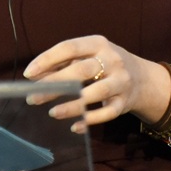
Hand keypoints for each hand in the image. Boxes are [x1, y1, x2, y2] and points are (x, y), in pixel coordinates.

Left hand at [22, 36, 170, 134]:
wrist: (142, 78)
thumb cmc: (104, 65)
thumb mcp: (88, 56)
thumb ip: (63, 63)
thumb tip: (34, 76)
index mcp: (98, 44)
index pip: (69, 48)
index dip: (47, 59)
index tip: (28, 74)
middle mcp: (112, 60)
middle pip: (81, 71)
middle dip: (55, 84)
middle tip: (33, 97)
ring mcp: (121, 81)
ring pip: (96, 93)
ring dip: (72, 104)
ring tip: (52, 112)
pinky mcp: (125, 102)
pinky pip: (107, 113)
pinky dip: (90, 120)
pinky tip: (74, 126)